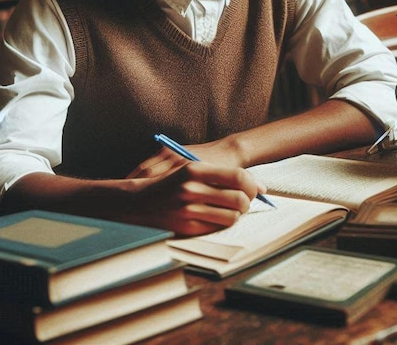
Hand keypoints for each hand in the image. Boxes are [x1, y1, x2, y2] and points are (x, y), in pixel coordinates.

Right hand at [125, 148, 262, 235]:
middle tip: (245, 200)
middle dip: (247, 201)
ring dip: (237, 214)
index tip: (252, 187)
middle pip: (239, 199)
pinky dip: (222, 223)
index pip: (238, 177)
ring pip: (232, 217)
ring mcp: (188, 210)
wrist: (135, 201)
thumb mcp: (192, 168)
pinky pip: (217, 228)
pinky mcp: (186, 228)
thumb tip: (261, 187)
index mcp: (194, 169)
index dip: (251, 184)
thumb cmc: (172, 180)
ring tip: (232, 209)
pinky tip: (217, 216)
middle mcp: (191, 189)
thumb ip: (224, 174)